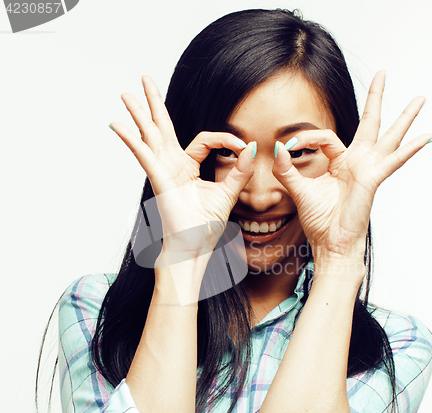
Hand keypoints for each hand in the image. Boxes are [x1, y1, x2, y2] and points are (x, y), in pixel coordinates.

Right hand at [109, 76, 254, 263]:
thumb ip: (238, 171)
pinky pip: (144, 156)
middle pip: (164, 127)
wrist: (194, 249)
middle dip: (155, 104)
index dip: (225, 140)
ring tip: (126, 93)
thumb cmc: (205, 227)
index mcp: (189, 168)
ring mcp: (164, 172)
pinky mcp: (159, 181)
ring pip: (151, 136)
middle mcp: (174, 166)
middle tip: (145, 80)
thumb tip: (250, 148)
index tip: (242, 147)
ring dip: (138, 114)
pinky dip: (131, 141)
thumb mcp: (228, 195)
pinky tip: (117, 125)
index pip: (205, 140)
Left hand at [273, 70, 431, 264]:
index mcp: (340, 163)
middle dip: (375, 98)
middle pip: (369, 123)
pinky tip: (426, 136)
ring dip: (404, 117)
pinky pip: (393, 161)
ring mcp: (368, 170)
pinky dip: (410, 150)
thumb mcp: (298, 190)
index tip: (289, 145)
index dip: (306, 137)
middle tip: (383, 73)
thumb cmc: (319, 221)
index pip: (325, 136)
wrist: (330, 244)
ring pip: (388, 136)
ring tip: (420, 98)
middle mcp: (357, 162)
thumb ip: (287, 169)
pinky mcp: (373, 180)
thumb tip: (277, 147)